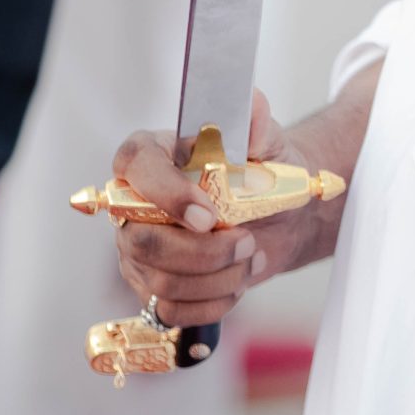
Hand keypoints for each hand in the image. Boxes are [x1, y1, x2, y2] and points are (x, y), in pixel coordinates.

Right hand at [111, 92, 308, 328]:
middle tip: (248, 241)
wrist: (280, 216)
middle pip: (142, 239)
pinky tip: (238, 281)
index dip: (166, 194)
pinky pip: (170, 310)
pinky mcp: (151, 284)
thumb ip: (257, 123)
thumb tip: (253, 104)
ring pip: (160, 280)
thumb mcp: (269, 143)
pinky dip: (214, 302)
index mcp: (153, 154)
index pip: (135, 167)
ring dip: (218, 278)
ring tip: (251, 257)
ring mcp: (138, 247)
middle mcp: (133, 202)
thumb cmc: (265, 174)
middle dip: (203, 252)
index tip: (209, 214)